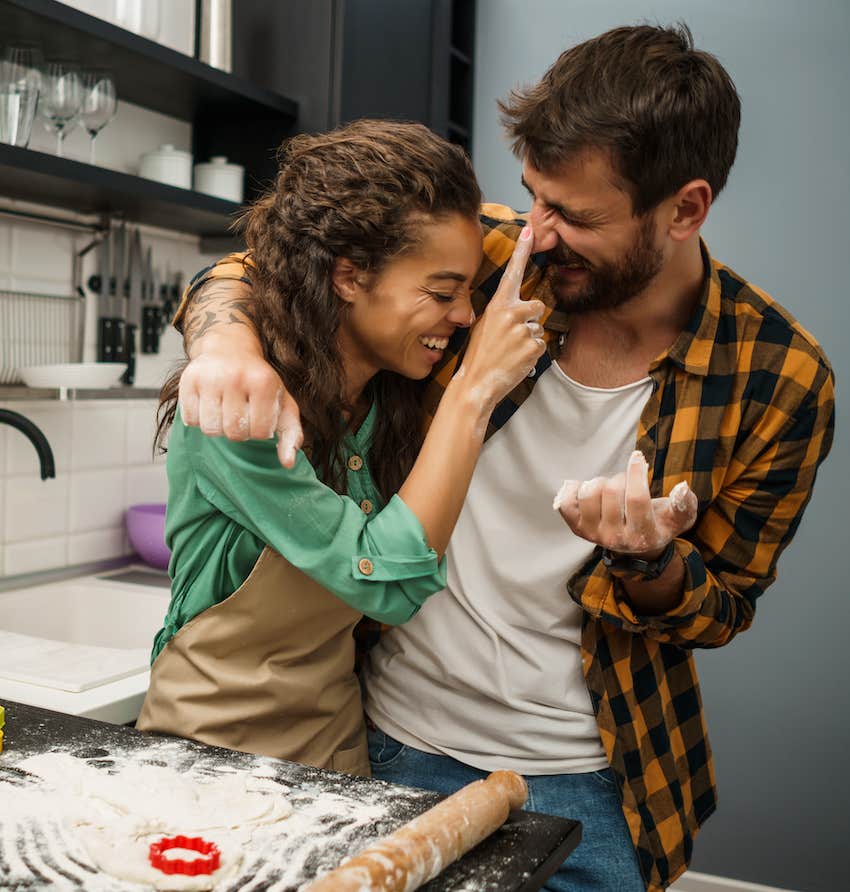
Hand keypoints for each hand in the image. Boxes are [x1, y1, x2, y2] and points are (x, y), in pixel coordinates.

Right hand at [178, 350, 302, 466]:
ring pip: (210, 428)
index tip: (258, 418)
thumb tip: (288, 463)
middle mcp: (236, 377)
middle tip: (240, 416)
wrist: (230, 348)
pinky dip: (199, 419)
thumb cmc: (259, 382)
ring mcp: (210, 377)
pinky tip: (209, 405)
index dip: (259, 432)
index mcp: (263, 383)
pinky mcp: (189, 379)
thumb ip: (291, 434)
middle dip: (238, 431)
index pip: (260, 432)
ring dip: (218, 427)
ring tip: (224, 412)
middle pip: (234, 433)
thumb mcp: (283, 403)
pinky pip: (190, 419)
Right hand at [457, 225, 545, 407]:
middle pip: (537, 305)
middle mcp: (511, 313)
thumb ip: (502, 313)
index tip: (531, 230)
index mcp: (497, 305)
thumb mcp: (484, 326)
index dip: (522, 250)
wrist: (476, 384)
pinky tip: (516, 360)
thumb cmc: (478, 356)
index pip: (512, 273)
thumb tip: (522, 311)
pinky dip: (531, 354)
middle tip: (511, 337)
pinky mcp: (534, 346)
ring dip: (529, 339)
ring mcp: (523, 330)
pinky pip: (541, 345)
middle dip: (530, 319)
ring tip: (510, 352)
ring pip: (538, 328)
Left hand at [553, 450, 697, 557]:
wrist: (635, 546)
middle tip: (626, 481)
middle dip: (621, 477)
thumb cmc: (658, 523)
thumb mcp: (677, 518)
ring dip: (600, 481)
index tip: (638, 456)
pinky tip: (587, 488)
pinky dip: (573, 489)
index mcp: (642, 535)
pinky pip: (565, 502)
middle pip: (612, 492)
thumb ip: (684, 505)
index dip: (636, 472)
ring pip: (589, 493)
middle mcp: (615, 539)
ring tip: (610, 488)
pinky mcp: (577, 528)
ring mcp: (593, 534)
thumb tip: (683, 487)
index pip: (637, 499)